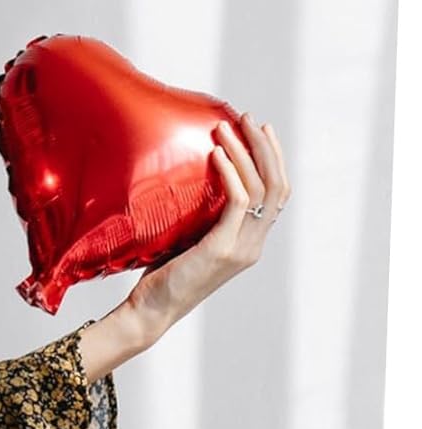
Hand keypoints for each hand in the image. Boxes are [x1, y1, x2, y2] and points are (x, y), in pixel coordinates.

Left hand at [125, 112, 290, 342]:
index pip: (278, 194)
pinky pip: (236, 202)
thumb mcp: (190, 237)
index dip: (274, 159)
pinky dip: (229, 173)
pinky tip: (215, 153)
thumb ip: (203, 214)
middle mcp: (254, 244)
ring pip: (261, 189)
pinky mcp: (222, 248)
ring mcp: (242, 248)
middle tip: (247, 119)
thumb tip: (192, 175)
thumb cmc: (164, 273)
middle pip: (278, 187)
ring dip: (245, 153)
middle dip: (265, 148)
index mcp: (251, 241)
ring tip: (226, 127)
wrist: (151, 310)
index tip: (259, 130)